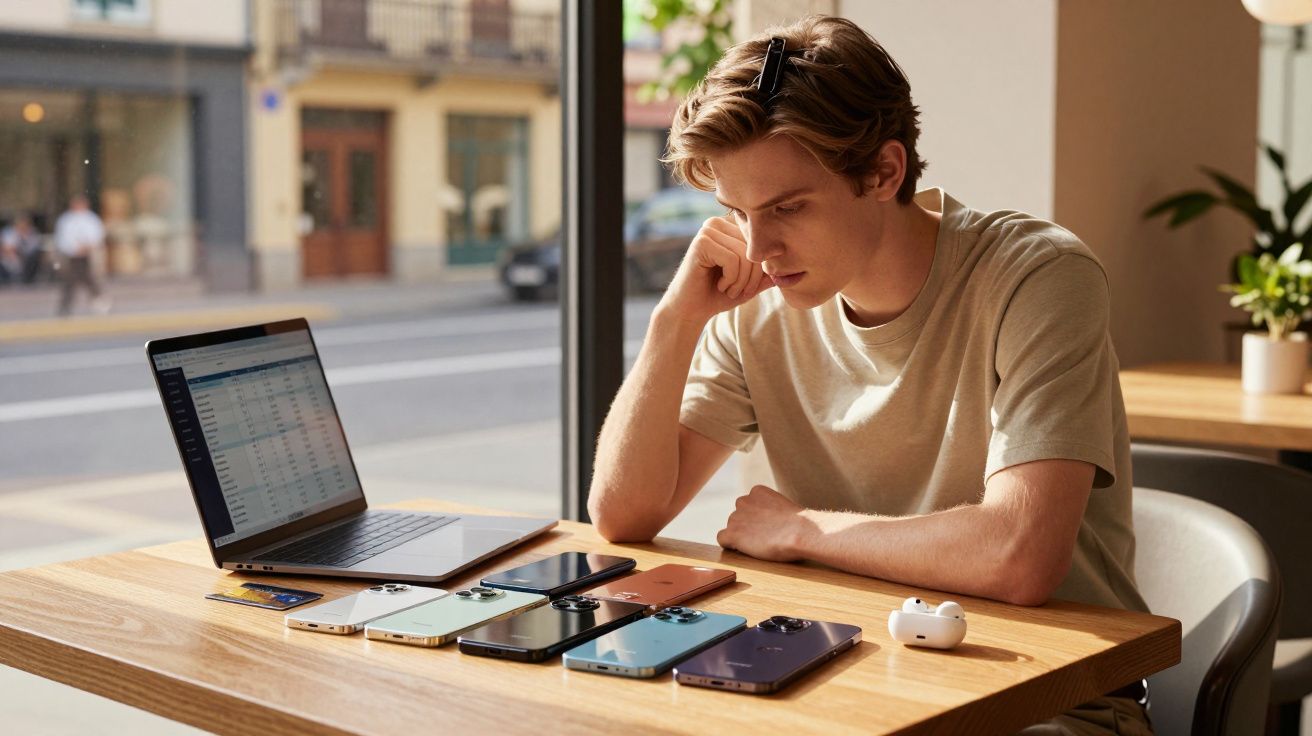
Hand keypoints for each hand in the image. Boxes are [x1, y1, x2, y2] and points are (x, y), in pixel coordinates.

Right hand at [657, 216, 774, 325]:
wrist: (691, 310)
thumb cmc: (719, 294)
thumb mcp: (751, 283)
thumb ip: (769, 274)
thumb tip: (800, 274)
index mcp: (730, 226)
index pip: (762, 243)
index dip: (760, 270)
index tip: (747, 287)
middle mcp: (718, 223)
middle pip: (754, 248)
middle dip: (751, 277)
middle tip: (737, 291)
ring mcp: (708, 230)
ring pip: (745, 255)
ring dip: (741, 281)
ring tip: (728, 289)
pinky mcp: (702, 242)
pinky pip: (732, 260)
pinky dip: (730, 280)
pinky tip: (718, 285)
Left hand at [716, 485, 808, 561]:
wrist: (800, 532)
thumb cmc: (800, 524)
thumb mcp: (783, 507)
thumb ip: (770, 510)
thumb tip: (768, 523)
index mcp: (756, 491)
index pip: (747, 505)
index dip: (755, 519)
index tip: (767, 527)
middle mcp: (743, 501)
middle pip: (737, 516)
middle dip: (747, 527)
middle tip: (763, 538)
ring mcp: (736, 517)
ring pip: (731, 528)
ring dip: (741, 536)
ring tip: (759, 544)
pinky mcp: (733, 533)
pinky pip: (722, 539)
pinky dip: (730, 545)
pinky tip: (743, 549)